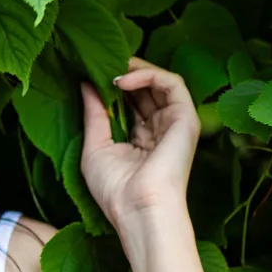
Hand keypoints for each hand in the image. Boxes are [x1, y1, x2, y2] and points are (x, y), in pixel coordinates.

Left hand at [79, 57, 200, 227]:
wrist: (138, 208)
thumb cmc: (114, 188)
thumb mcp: (95, 146)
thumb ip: (94, 113)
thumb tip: (86, 83)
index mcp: (140, 138)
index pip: (131, 102)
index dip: (114, 85)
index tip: (91, 74)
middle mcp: (159, 128)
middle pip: (146, 89)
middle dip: (125, 72)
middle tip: (101, 62)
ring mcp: (174, 122)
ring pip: (161, 81)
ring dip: (135, 69)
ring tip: (111, 69)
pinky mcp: (186, 118)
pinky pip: (172, 83)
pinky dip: (148, 75)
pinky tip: (122, 81)